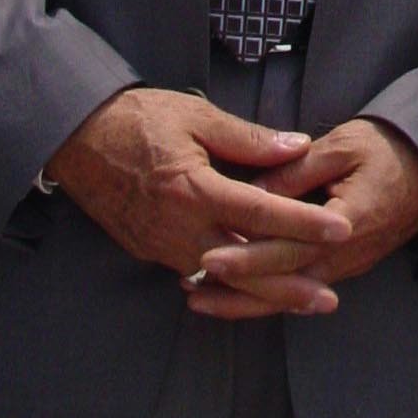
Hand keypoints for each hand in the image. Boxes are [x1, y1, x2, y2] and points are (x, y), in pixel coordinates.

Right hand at [46, 88, 352, 314]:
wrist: (76, 137)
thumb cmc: (138, 118)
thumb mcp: (197, 116)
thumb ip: (249, 138)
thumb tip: (298, 146)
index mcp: (192, 188)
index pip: (260, 212)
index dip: (303, 224)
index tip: (341, 230)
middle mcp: (177, 226)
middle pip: (243, 266)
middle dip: (287, 286)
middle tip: (328, 299)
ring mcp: (160, 245)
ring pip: (220, 279)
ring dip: (261, 292)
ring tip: (303, 301)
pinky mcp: (149, 251)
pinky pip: (196, 274)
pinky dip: (228, 285)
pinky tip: (254, 290)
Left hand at [183, 118, 417, 319]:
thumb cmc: (389, 148)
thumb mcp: (342, 147)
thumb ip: (296, 171)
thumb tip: (252, 192)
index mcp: (348, 224)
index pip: (288, 249)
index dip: (247, 258)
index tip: (207, 260)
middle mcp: (347, 255)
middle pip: (284, 282)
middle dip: (236, 290)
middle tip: (189, 290)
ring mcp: (348, 265)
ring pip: (290, 292)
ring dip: (247, 299)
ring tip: (201, 299)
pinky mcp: (346, 265)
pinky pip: (302, 285)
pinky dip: (269, 293)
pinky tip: (238, 293)